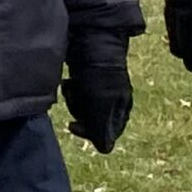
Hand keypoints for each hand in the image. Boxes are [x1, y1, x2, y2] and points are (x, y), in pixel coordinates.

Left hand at [61, 26, 133, 153]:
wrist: (92, 42)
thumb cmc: (99, 75)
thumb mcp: (101, 104)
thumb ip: (102, 128)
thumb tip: (105, 149)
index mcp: (122, 109)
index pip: (106, 135)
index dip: (89, 132)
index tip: (72, 126)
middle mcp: (113, 101)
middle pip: (91, 121)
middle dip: (79, 112)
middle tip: (75, 97)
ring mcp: (100, 90)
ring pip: (81, 108)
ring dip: (74, 100)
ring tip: (72, 86)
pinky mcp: (88, 79)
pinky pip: (77, 93)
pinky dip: (71, 89)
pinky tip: (69, 81)